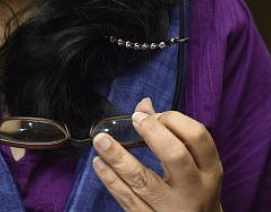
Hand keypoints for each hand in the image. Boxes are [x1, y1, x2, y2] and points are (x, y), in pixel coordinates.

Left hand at [92, 97, 223, 211]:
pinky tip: (99, 164)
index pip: (198, 138)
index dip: (173, 120)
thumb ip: (171, 135)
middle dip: (151, 133)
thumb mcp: (194, 166)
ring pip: (143, 181)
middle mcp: (194, 190)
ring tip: (100, 141)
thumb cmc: (195, 191)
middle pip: (175, 156)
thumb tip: (144, 106)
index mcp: (209, 171)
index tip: (151, 114)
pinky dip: (111, 180)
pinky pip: (128, 200)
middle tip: (134, 120)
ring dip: (118, 158)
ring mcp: (173, 208)